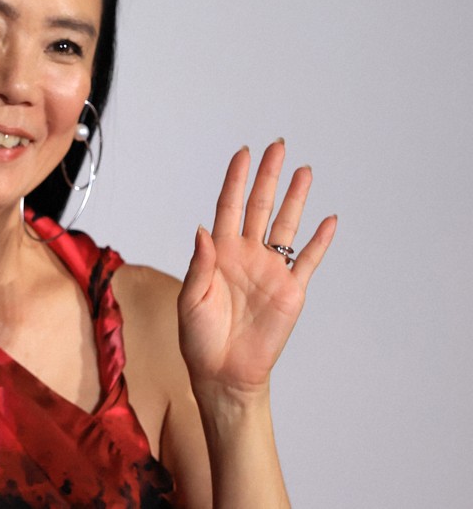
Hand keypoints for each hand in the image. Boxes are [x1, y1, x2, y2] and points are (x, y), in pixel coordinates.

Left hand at [177, 141, 336, 402]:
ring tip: (305, 170)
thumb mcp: (191, 299)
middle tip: (278, 146)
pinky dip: (319, 242)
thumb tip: (202, 229)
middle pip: (259, 207)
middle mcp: (246, 255)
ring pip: (286, 226)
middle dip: (268, 177)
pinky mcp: (291, 291)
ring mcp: (270, 270)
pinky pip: (308, 261)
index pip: (227, 207)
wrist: (223, 372)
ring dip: (296, 199)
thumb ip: (200, 264)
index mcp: (218, 253)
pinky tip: (329, 219)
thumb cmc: (199, 337)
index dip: (235, 180)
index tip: (243, 153)